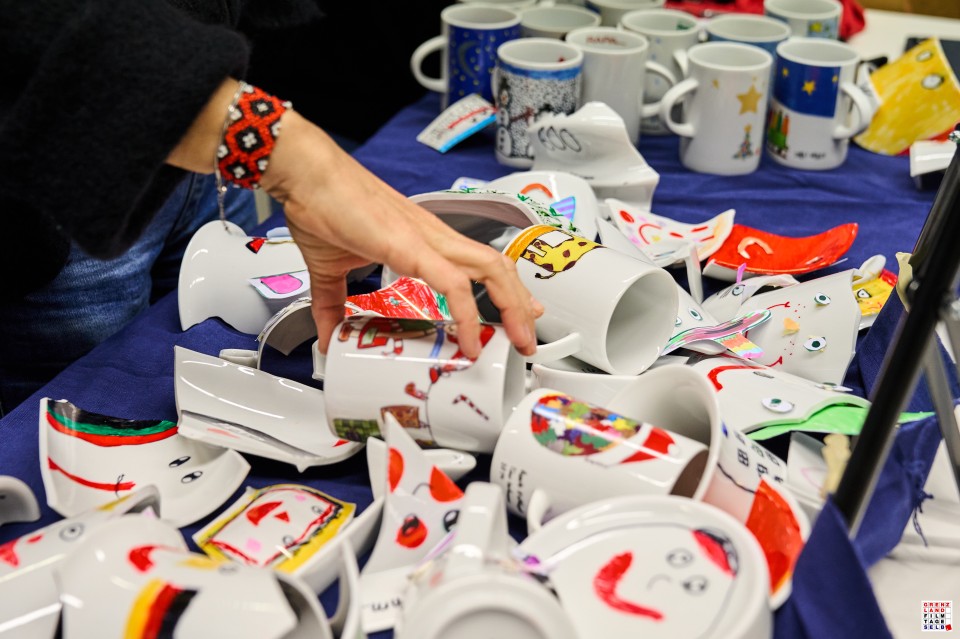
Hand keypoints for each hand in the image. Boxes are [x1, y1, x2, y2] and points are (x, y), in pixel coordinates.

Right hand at [260, 110, 541, 358]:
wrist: (305, 174)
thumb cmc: (322, 206)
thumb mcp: (331, 271)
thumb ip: (333, 306)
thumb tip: (329, 337)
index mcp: (424, 240)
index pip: (479, 264)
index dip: (505, 289)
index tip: (516, 314)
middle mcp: (435, 236)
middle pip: (498, 268)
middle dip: (519, 305)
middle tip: (527, 337)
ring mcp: (427, 238)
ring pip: (491, 270)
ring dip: (511, 307)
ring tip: (516, 339)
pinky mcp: (411, 245)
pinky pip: (453, 283)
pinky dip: (468, 313)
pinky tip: (469, 338)